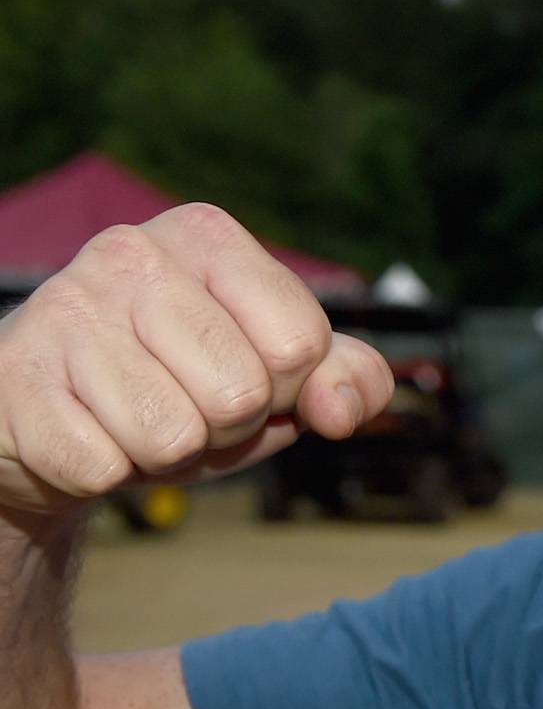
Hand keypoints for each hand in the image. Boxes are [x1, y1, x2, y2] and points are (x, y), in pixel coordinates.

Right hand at [0, 207, 386, 534]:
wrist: (55, 414)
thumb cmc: (179, 384)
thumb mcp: (276, 374)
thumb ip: (344, 378)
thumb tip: (339, 409)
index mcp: (205, 235)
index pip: (300, 342)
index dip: (288, 389)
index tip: (250, 377)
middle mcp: (129, 254)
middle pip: (241, 395)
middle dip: (226, 428)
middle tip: (184, 405)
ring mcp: (63, 311)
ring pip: (171, 437)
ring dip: (165, 455)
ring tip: (134, 420)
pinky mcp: (14, 376)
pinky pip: (102, 466)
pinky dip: (106, 472)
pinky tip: (86, 433)